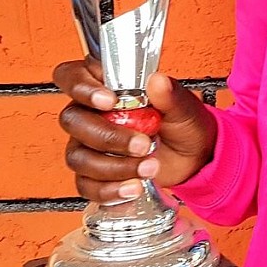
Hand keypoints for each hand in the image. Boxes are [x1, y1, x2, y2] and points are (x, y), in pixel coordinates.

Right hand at [54, 56, 217, 202]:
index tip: (109, 101)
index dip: (81, 87)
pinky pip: (86, 185)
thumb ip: (170, 95)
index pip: (72, 76)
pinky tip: (134, 188)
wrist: (194, 159)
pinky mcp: (94, 174)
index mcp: (107, 86)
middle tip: (143, 144)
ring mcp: (88, 145)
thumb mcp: (184, 108)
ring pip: (78, 157)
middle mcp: (91, 114)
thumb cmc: (184, 124)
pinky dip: (110, 190)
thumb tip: (158, 81)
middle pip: (73, 121)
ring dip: (114, 166)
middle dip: (108, 136)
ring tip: (150, 167)